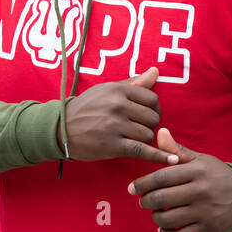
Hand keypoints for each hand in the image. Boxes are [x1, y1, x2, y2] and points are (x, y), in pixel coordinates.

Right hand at [62, 66, 176, 163]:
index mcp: (118, 90)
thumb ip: (134, 83)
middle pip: (153, 118)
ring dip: (144, 139)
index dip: (153, 109)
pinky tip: (171, 160)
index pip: (152, 99)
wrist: (60, 129)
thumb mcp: (107, 90)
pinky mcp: (112, 145)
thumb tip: (156, 71)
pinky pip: (142, 150)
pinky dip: (159, 156)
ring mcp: (115, 126)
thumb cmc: (85, 108)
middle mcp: (118, 106)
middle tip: (137, 128)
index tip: (145, 116)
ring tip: (131, 138)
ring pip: (148, 135)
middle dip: (149, 125)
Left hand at [127, 128, 231, 231]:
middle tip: (143, 201)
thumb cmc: (218, 175)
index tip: (132, 188)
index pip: (161, 177)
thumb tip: (160, 132)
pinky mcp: (209, 229)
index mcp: (196, 171)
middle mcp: (201, 190)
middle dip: (146, 201)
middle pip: (162, 198)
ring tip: (156, 213)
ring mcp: (205, 211)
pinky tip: (164, 228)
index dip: (142, 184)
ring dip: (156, 217)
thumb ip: (178, 150)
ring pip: (168, 218)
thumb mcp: (200, 160)